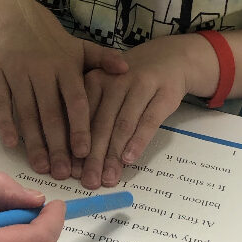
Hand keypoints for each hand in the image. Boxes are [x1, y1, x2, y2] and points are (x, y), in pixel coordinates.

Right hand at [0, 13, 126, 179]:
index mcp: (67, 65)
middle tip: (63, 173)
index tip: (85, 152)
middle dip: (57, 145)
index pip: (76, 101)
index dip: (80, 127)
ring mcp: (18, 72)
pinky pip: (1, 103)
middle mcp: (42, 69)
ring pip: (27, 113)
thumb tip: (126, 69)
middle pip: (51, 113)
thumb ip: (104, 60)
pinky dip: (5, 124)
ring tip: (41, 167)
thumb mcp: (83, 48)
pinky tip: (12, 145)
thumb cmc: (58, 44)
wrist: (20, 20)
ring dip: (34, 142)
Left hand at [80, 36, 202, 188]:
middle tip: (88, 182)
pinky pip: (149, 120)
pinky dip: (138, 141)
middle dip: (94, 157)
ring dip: (114, 154)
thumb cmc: (129, 84)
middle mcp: (115, 80)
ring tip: (108, 178)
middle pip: (101, 123)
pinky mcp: (164, 92)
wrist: (169, 58)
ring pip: (123, 124)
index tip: (71, 172)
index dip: (75, 146)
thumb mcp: (107, 92)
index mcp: (95, 80)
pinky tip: (129, 159)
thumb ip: (92, 119)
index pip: (82, 117)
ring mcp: (141, 84)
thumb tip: (76, 161)